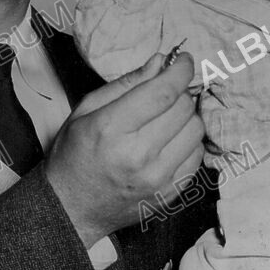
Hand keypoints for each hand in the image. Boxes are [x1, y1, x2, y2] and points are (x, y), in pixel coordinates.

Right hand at [45, 52, 203, 245]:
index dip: (180, 70)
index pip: (163, 92)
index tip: (182, 60)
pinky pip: (197, 156)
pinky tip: (169, 141)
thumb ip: (126, 84)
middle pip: (184, 108)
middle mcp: (138, 155)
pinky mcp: (170, 193)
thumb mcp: (86, 110)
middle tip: (166, 92)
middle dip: (180, 92)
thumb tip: (160, 63)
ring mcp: (157, 178)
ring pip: (196, 130)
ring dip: (186, 117)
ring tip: (167, 118)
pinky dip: (187, 142)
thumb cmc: (75, 155)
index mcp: (112, 128)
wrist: (72, 209)